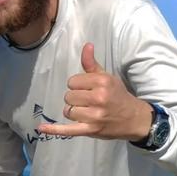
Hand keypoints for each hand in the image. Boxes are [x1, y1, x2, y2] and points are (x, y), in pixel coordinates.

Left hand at [38, 43, 152, 140]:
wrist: (135, 119)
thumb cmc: (118, 96)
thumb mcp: (106, 77)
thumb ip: (91, 64)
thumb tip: (86, 45)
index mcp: (101, 82)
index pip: (72, 82)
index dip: (77, 86)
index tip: (88, 90)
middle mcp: (98, 98)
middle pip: (68, 96)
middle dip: (75, 99)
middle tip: (89, 102)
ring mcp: (94, 116)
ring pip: (68, 111)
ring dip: (74, 112)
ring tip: (87, 112)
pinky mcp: (90, 130)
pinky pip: (67, 130)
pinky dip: (54, 130)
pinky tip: (41, 128)